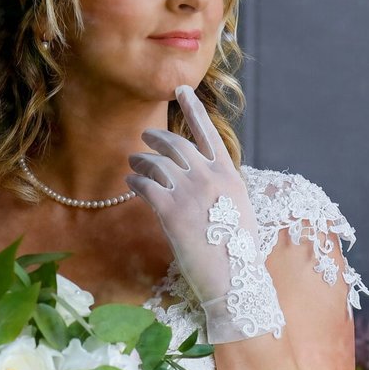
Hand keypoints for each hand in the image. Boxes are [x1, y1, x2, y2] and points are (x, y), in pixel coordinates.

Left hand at [125, 84, 285, 342]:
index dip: (193, 108)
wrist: (233, 280)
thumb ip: (221, 187)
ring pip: (156, 162)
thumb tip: (207, 175)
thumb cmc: (236, 252)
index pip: (208, 132)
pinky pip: (145, 185)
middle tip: (145, 139)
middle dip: (156, 138)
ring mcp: (189, 192)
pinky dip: (135, 180)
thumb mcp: (237, 209)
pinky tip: (131, 183)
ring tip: (134, 164)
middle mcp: (209, 177)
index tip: (181, 89)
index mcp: (229, 175)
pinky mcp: (171, 211)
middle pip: (175, 144)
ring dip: (141, 160)